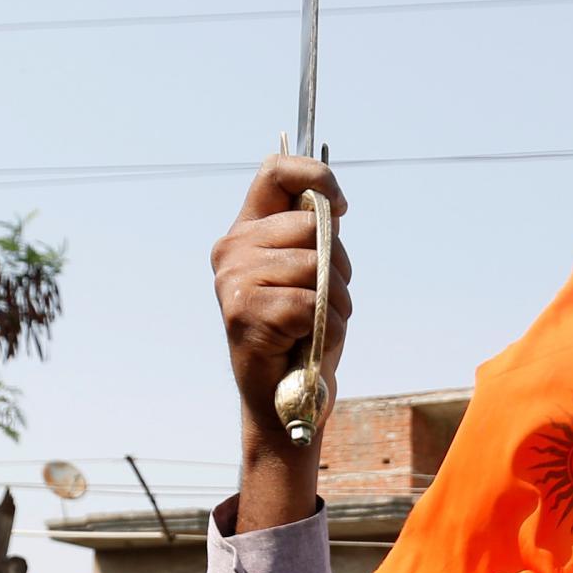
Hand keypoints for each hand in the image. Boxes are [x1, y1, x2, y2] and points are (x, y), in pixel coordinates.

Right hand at [215, 154, 350, 526]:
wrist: (286, 401)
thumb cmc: (304, 335)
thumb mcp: (313, 274)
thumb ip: (314, 236)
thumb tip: (331, 205)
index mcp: (247, 231)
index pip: (275, 171)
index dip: (316, 175)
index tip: (340, 205)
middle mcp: (232, 250)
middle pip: (309, 224)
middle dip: (337, 263)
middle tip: (328, 298)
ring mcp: (233, 281)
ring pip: (314, 265)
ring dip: (335, 301)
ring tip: (317, 326)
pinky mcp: (244, 313)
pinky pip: (310, 304)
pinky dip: (327, 327)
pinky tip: (309, 342)